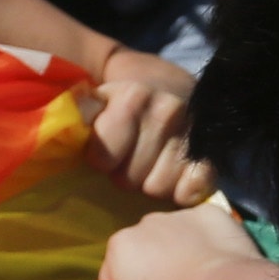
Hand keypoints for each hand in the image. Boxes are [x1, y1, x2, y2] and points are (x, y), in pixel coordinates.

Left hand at [85, 52, 215, 205]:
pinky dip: (183, 192)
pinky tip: (176, 181)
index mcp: (133, 97)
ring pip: (158, 188)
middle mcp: (168, 111)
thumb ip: (80, 111)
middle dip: (127, 174)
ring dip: (152, 183)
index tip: (105, 151)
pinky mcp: (211, 156)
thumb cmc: (123, 105)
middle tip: (131, 160)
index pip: (103, 156)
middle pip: (131, 178)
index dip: (101, 160)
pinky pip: (193, 189)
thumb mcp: (97, 100)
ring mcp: (192, 134)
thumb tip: (67, 121)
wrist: (167, 86)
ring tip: (151, 166)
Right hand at [105, 199, 269, 279]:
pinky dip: (208, 246)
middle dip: (154, 276)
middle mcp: (145, 221)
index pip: (113, 277)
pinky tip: (218, 265)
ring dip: (181, 258)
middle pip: (144, 256)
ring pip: (175, 241)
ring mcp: (181, 213)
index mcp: (118, 244)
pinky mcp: (213, 212)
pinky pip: (205, 233)